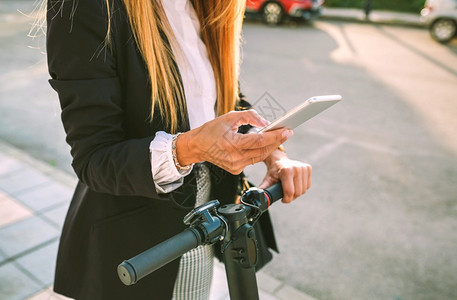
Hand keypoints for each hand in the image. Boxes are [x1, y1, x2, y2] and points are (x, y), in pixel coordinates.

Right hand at [176, 110, 292, 174]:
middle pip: (262, 150)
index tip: (286, 130)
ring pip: (260, 157)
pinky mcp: (236, 170)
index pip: (259, 140)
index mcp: (231, 143)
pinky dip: (261, 152)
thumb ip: (249, 116)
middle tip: (288, 132)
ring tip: (280, 137)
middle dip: (277, 141)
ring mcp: (235, 166)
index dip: (274, 136)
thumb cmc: (212, 130)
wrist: (197, 146)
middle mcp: (234, 158)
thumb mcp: (229, 117)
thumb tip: (266, 123)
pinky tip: (268, 144)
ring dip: (271, 147)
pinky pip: (253, 160)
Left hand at [259, 150, 311, 202]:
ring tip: (289, 189)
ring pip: (303, 190)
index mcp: (286, 171)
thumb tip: (258, 198)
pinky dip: (302, 188)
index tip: (282, 199)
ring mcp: (303, 167)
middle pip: (297, 193)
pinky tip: (295, 184)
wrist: (279, 160)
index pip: (290, 192)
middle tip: (285, 194)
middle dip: (291, 197)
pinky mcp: (308, 168)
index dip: (286, 199)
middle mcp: (296, 168)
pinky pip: (307, 185)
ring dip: (297, 193)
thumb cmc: (273, 172)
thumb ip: (263, 189)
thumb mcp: (267, 180)